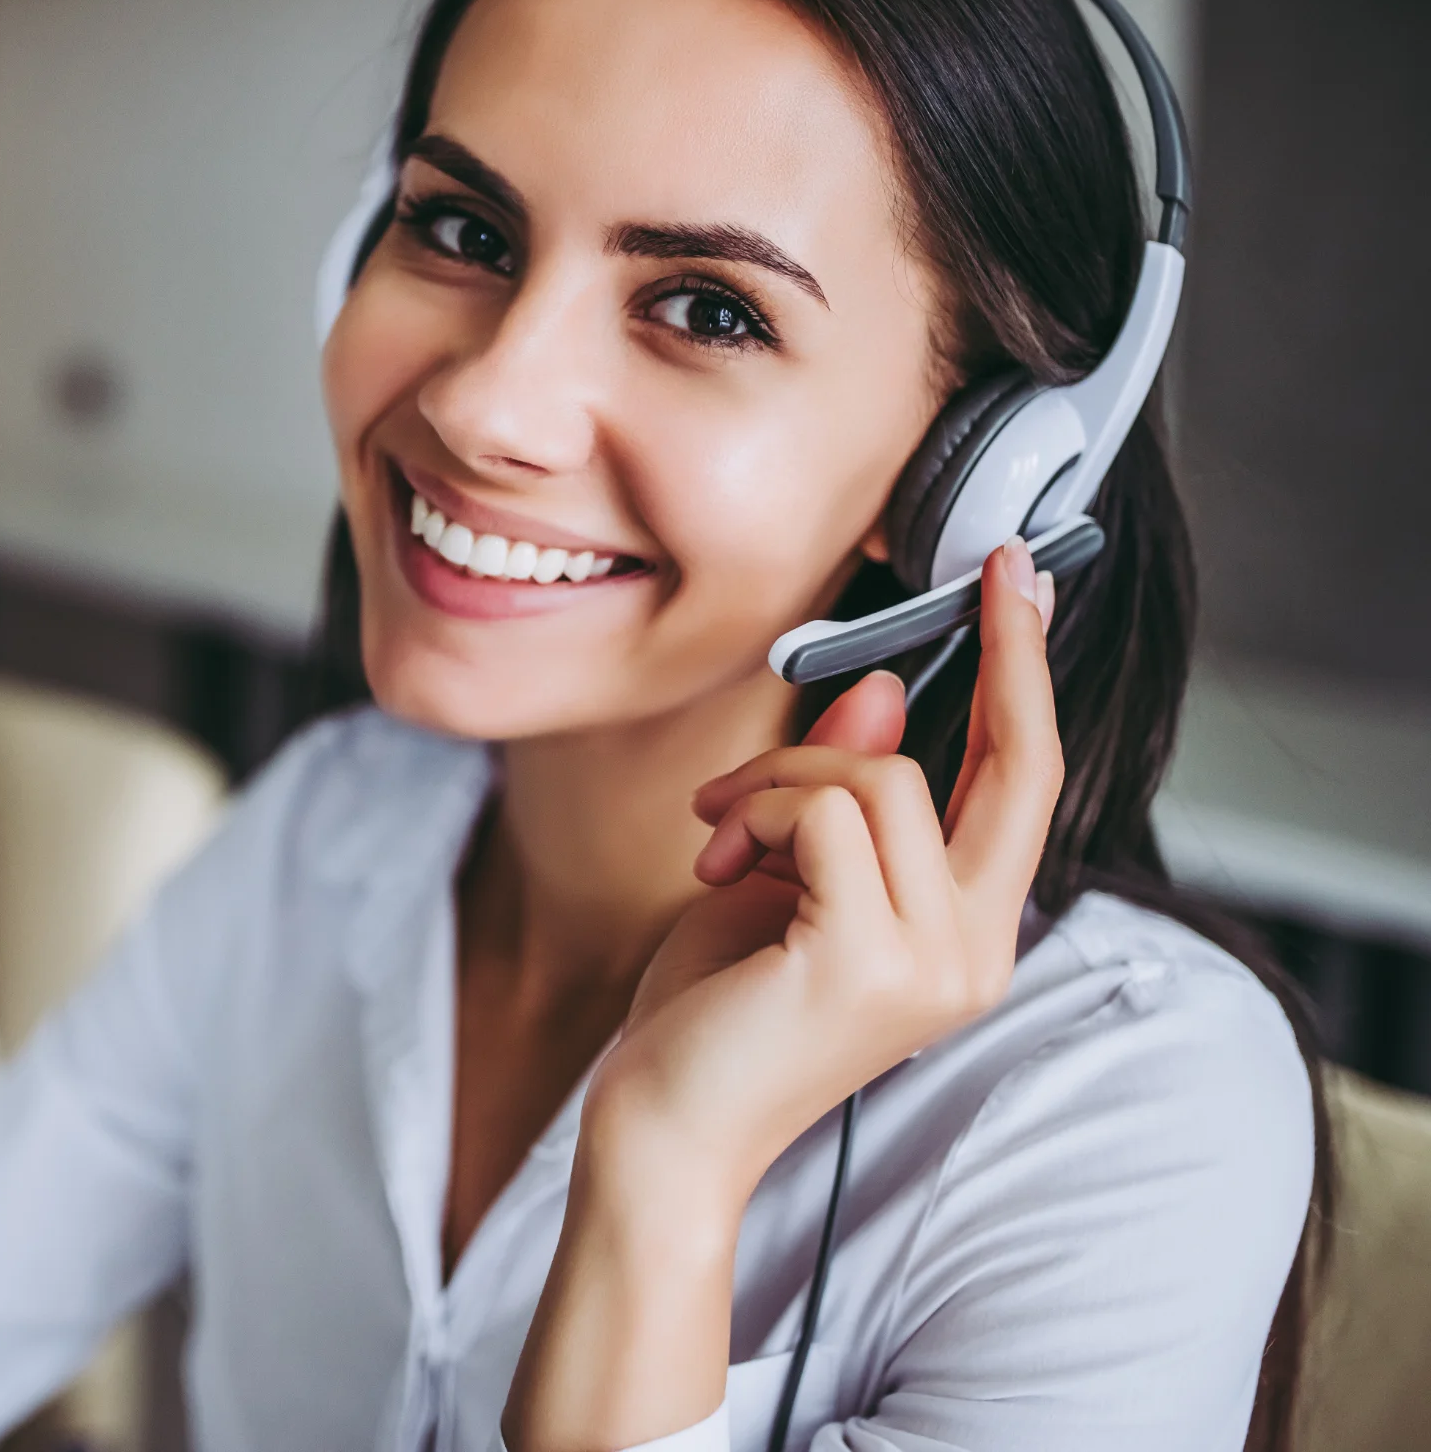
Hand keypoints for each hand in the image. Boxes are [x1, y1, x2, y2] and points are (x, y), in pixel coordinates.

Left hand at [505, 541, 1060, 1449]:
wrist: (661, 1124)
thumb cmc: (714, 1010)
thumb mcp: (781, 874)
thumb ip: (842, 794)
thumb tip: (887, 691)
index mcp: (967, 934)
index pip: (1027, 788)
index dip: (1030, 678)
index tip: (1021, 581)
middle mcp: (976, 952)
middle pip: (1018, 766)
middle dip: (1007, 653)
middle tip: (988, 568)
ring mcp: (935, 963)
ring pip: (883, 776)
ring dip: (780, 778)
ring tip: (720, 834)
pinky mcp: (871, 961)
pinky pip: (826, 810)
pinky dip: (760, 811)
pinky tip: (717, 862)